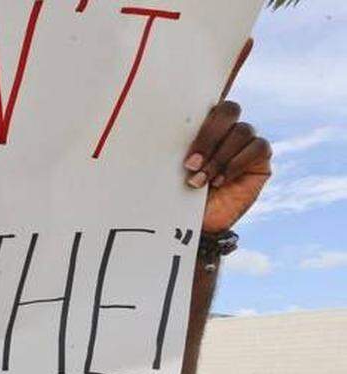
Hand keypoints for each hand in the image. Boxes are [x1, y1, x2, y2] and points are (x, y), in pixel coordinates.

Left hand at [183, 100, 271, 232]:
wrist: (199, 222)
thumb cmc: (182, 194)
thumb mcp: (172, 172)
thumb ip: (175, 151)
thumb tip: (158, 133)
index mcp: (204, 125)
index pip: (208, 104)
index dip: (200, 117)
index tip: (182, 142)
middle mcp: (228, 129)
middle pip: (229, 110)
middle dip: (209, 136)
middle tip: (190, 164)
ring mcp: (246, 142)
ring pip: (242, 131)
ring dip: (219, 157)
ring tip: (202, 179)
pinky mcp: (261, 159)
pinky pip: (258, 147)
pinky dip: (237, 163)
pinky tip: (220, 181)